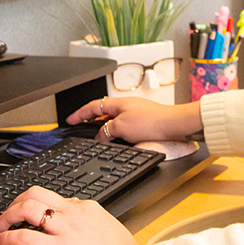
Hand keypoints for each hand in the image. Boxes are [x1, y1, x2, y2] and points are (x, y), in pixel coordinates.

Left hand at [0, 188, 141, 244]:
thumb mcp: (110, 231)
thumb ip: (92, 225)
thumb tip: (79, 230)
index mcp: (88, 208)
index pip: (57, 199)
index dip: (39, 206)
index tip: (31, 214)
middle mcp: (74, 214)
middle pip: (37, 193)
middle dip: (17, 201)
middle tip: (9, 213)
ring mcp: (66, 230)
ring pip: (28, 208)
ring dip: (8, 214)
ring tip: (0, 225)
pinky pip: (25, 237)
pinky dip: (8, 237)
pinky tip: (2, 241)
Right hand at [66, 96, 201, 143]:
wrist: (174, 125)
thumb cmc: (152, 122)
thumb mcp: (121, 127)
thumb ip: (107, 131)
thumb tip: (101, 136)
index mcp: (118, 103)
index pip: (93, 106)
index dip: (79, 114)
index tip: (70, 119)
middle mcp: (125, 106)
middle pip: (102, 113)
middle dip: (90, 120)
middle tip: (79, 127)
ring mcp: (134, 114)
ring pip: (112, 121)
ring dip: (103, 128)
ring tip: (97, 138)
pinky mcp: (142, 123)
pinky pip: (122, 127)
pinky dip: (115, 133)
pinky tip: (116, 141)